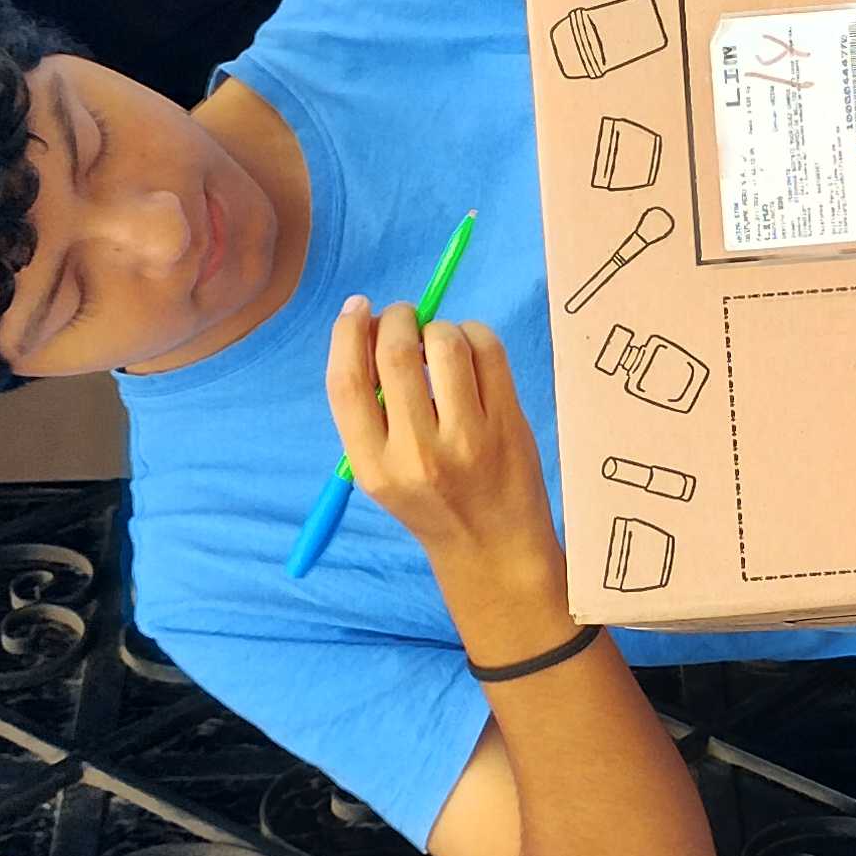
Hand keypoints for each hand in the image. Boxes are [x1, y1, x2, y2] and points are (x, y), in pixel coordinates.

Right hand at [324, 298, 565, 602]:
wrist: (493, 548)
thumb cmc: (431, 503)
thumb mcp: (382, 473)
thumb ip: (371, 412)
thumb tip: (370, 329)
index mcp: (372, 466)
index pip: (346, 382)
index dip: (347, 333)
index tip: (358, 308)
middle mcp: (417, 452)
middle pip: (393, 353)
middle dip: (396, 318)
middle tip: (402, 317)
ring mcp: (468, 438)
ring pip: (445, 343)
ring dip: (437, 327)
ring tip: (438, 343)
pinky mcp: (509, 423)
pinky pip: (489, 350)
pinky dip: (475, 333)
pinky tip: (469, 349)